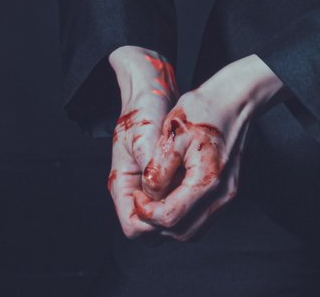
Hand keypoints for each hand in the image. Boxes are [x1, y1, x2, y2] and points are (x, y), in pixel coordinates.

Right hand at [107, 48, 177, 239]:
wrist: (150, 91)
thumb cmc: (143, 109)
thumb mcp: (145, 134)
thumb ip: (152, 167)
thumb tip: (159, 193)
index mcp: (122, 183)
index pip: (133, 226)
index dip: (153, 222)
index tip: (172, 205)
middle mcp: (134, 189)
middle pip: (151, 229)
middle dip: (170, 219)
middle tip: (189, 196)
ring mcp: (149, 186)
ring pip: (166, 217)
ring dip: (181, 207)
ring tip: (193, 183)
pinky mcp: (165, 179)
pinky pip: (176, 200)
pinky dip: (187, 195)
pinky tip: (197, 176)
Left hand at [133, 54, 287, 242]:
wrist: (235, 99)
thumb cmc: (205, 109)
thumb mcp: (173, 132)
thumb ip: (158, 168)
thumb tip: (147, 195)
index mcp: (208, 178)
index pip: (170, 216)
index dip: (146, 212)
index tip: (137, 196)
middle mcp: (222, 193)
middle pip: (181, 232)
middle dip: (155, 224)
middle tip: (142, 203)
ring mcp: (227, 195)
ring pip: (192, 231)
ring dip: (169, 225)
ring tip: (154, 203)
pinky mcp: (227, 191)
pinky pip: (202, 219)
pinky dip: (183, 218)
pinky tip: (171, 199)